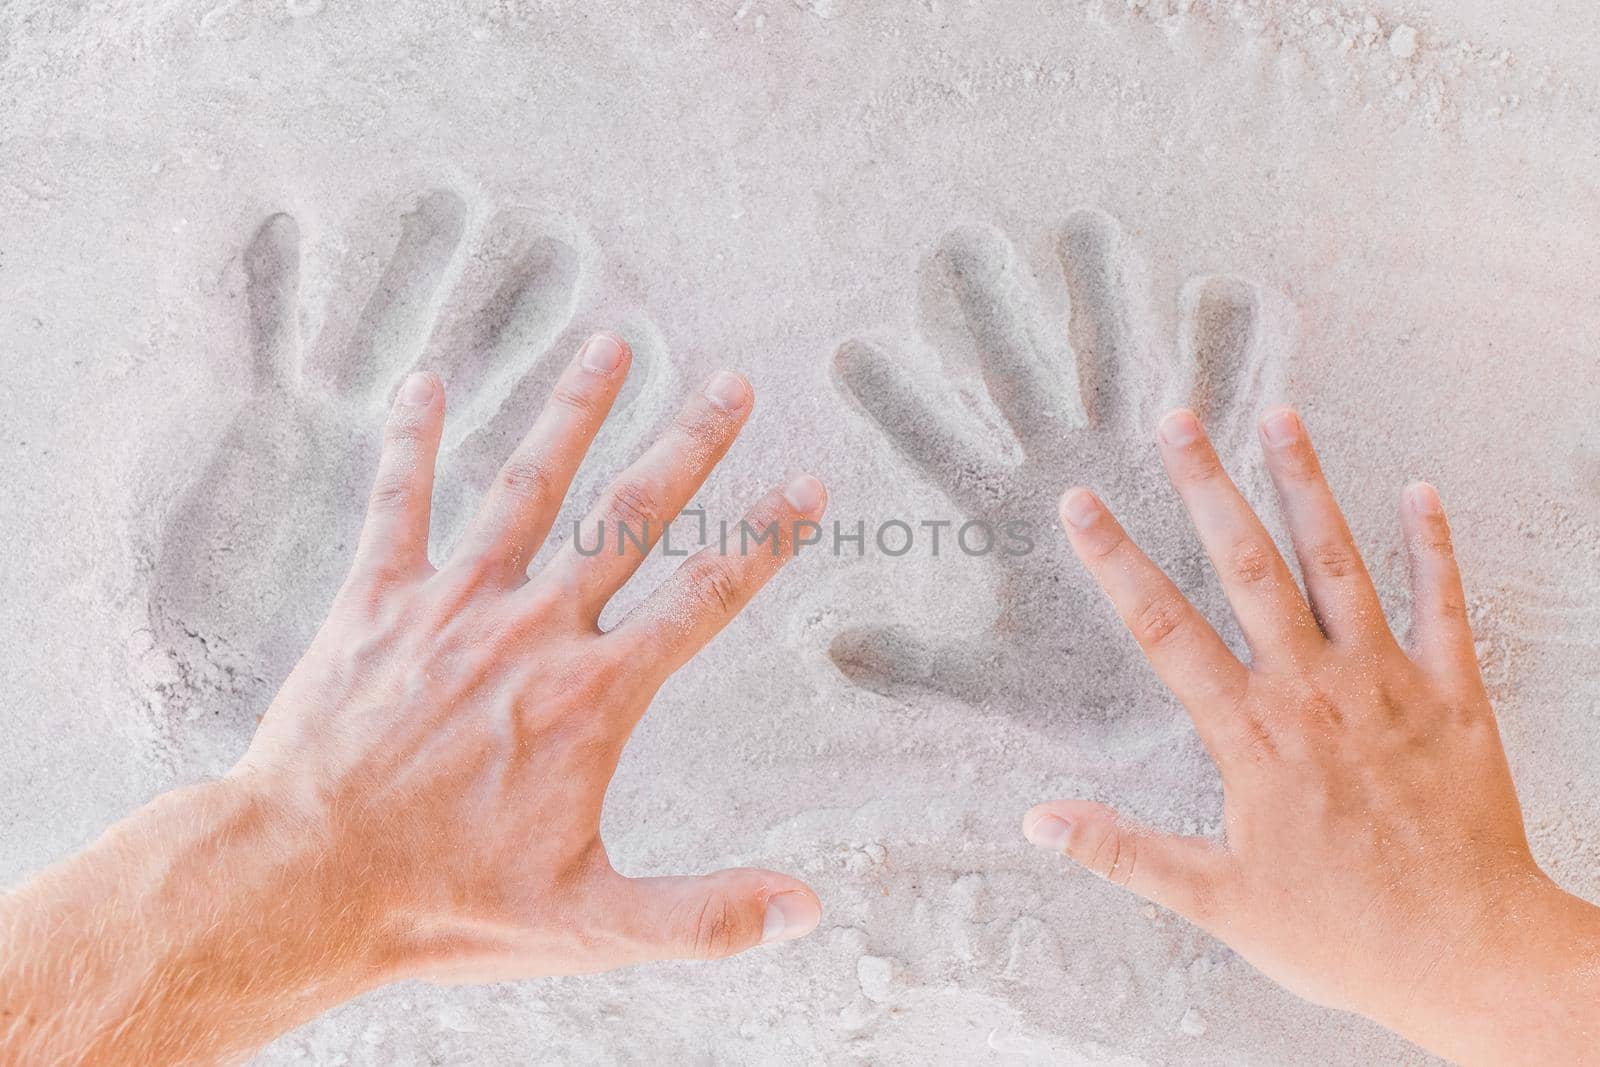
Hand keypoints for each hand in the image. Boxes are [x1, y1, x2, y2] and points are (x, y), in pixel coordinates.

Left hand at [237, 332, 826, 979]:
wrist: (302, 881)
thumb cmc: (444, 901)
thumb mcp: (591, 925)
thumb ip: (706, 915)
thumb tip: (805, 910)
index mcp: (592, 696)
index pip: (704, 601)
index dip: (764, 541)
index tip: (808, 485)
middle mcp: (532, 631)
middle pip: (629, 519)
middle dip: (689, 446)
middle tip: (731, 384)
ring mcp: (452, 607)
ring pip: (528, 487)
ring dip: (573, 413)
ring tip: (611, 345)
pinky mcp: (376, 603)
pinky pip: (397, 503)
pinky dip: (412, 441)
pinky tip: (427, 384)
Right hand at [1024, 407, 1599, 1064]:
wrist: (1472, 957)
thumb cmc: (1347, 934)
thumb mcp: (1219, 902)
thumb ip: (1127, 851)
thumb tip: (1041, 822)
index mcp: (1252, 734)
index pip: (1164, 628)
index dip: (1116, 560)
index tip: (1082, 506)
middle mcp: (1314, 691)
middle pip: (1248, 567)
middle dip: (1206, 487)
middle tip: (1178, 423)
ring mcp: (1387, 685)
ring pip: (1338, 565)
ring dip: (1306, 487)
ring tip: (1280, 420)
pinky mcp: (1452, 695)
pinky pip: (1444, 604)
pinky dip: (1434, 546)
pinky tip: (1419, 492)